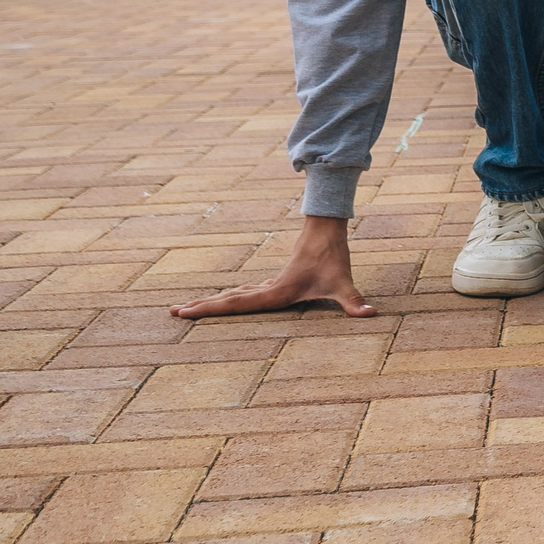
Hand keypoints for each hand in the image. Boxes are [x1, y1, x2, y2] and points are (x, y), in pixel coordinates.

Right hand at [170, 215, 369, 318]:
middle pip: (228, 300)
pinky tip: (221, 301)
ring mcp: (268, 285)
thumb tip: (371, 314)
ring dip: (210, 302)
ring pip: (233, 295)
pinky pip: (243, 293)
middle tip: (172, 313)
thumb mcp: (344, 283)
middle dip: (201, 308)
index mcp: (276, 292)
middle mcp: (267, 289)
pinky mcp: (273, 283)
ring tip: (184, 309)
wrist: (326, 230)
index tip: (186, 312)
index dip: (211, 310)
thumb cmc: (334, 258)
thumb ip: (355, 301)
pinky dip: (228, 299)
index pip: (237, 304)